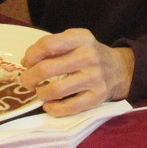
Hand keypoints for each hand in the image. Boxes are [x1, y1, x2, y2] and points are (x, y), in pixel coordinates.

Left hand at [19, 29, 134, 116]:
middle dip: (29, 78)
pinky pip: (68, 107)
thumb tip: (26, 63)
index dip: (31, 55)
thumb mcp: (75, 41)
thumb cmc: (89, 54)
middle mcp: (88, 56)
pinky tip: (49, 105)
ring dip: (40, 93)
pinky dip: (53, 109)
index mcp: (81, 38)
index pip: (47, 44)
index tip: (27, 62)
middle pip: (46, 68)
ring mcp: (94, 78)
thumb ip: (53, 47)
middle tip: (26, 82)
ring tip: (40, 92)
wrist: (119, 69)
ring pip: (55, 90)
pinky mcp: (96, 98)